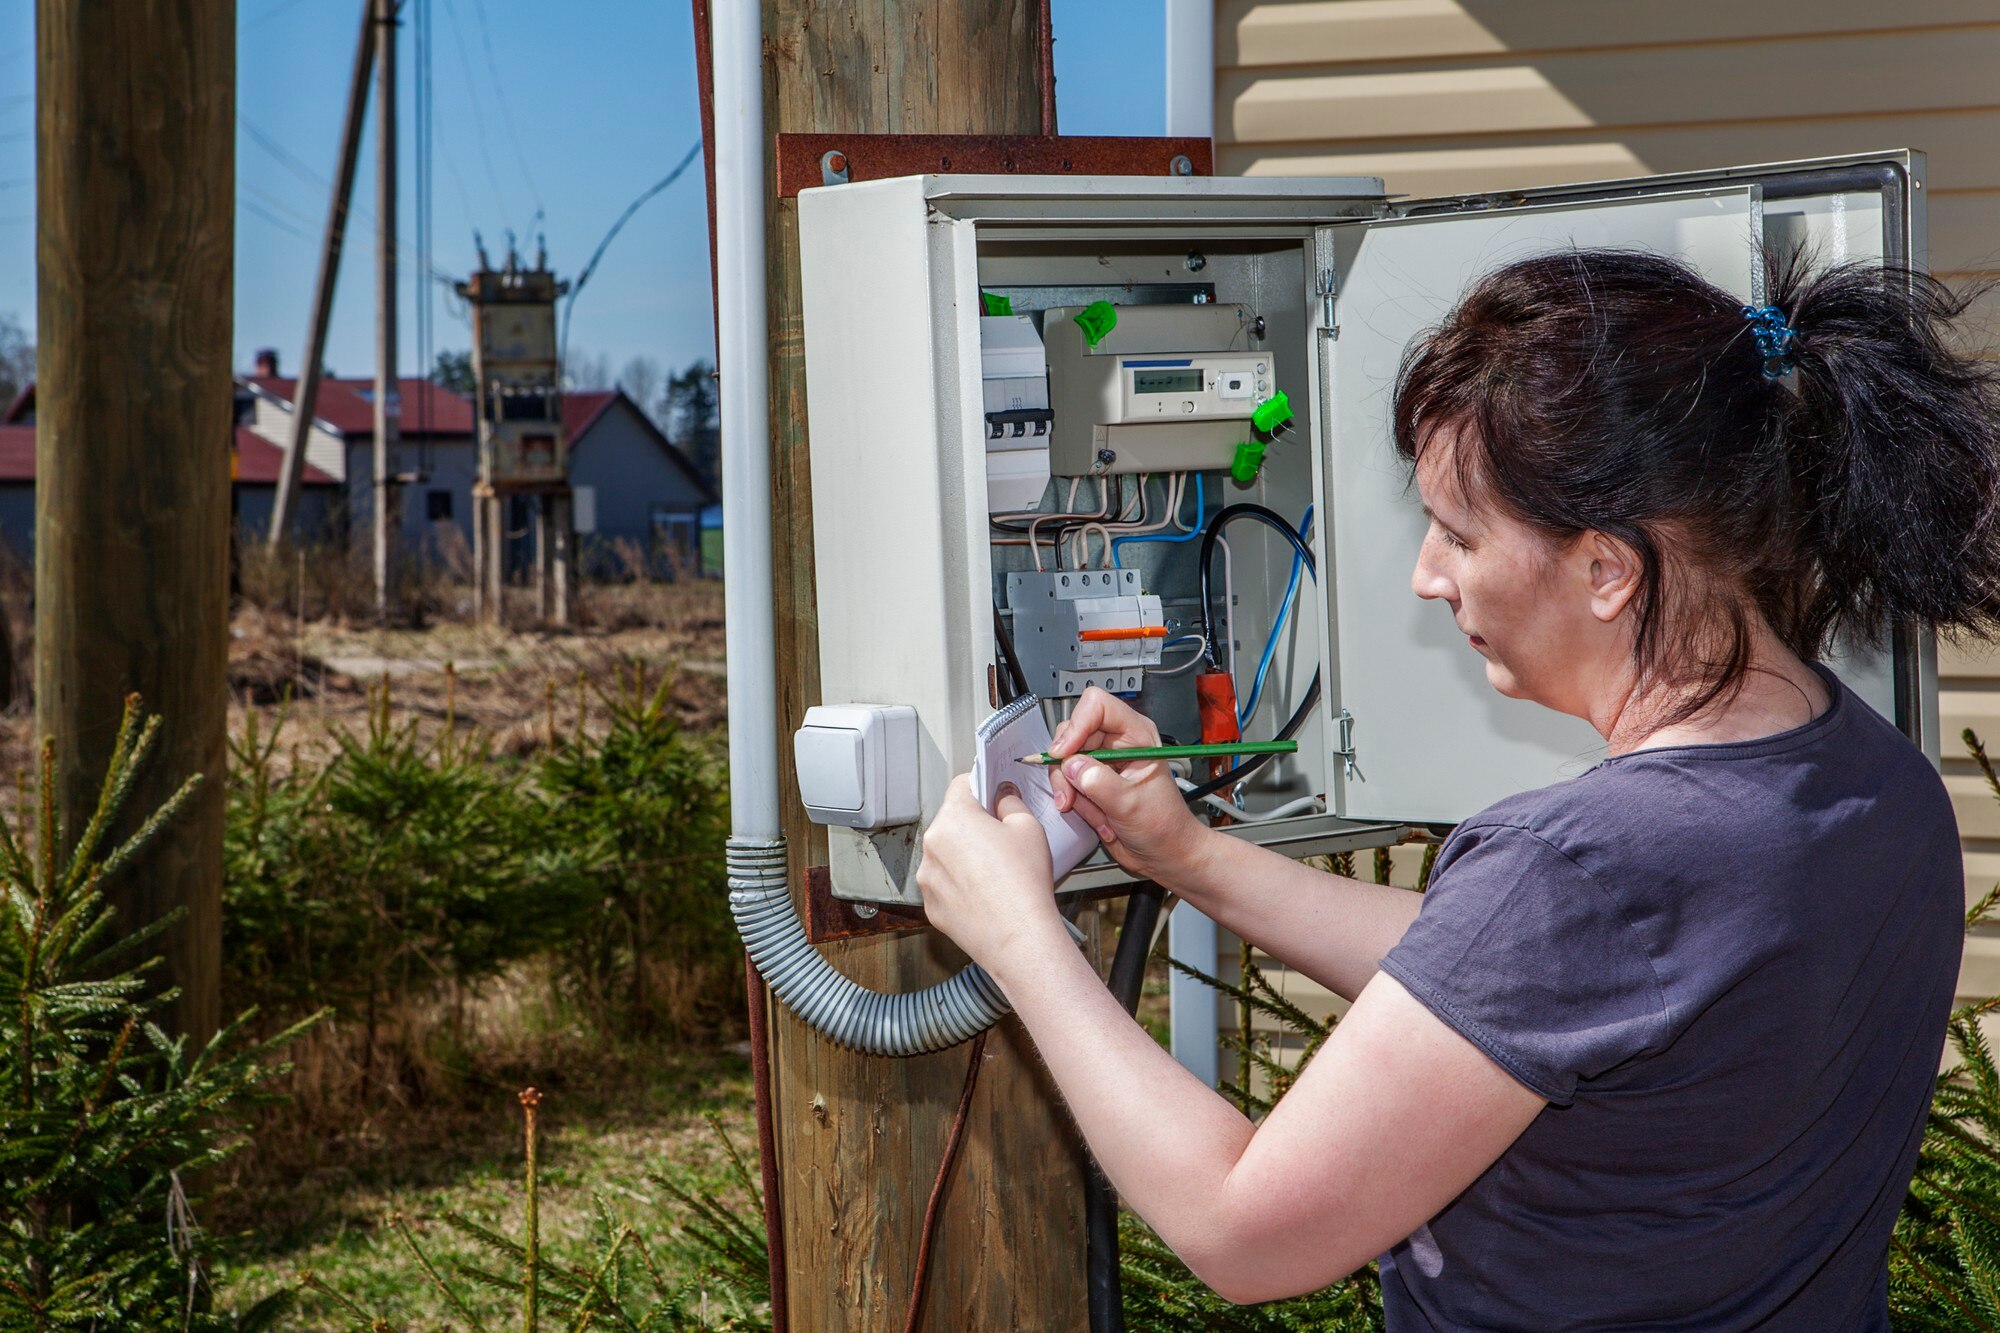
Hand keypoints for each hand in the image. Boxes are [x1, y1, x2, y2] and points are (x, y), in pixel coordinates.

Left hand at [916, 774, 1070, 972]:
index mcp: (954, 818)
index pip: (961, 785)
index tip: (992, 796)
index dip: (980, 787)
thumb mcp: (1029, 828)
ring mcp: (927, 877)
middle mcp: (932, 845)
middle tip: (1002, 840)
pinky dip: (959, 884)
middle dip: (973, 825)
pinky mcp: (931, 905)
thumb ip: (1011, 802)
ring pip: (945, 853)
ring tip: (995, 872)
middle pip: (951, 821)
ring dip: (964, 855)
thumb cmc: (1023, 884)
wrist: (1017, 938)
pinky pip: (944, 883)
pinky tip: (984, 893)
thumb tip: (1002, 796)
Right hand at [1047, 687, 1213, 887]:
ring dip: (1071, 790)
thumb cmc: (1163, 825)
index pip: (1096, 705)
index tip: (1064, 754)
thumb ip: (1099, 783)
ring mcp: (1101, 760)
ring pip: (1064, 759)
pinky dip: (1074, 800)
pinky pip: (1066, 780)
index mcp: (1136, 734)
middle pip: (1072, 732)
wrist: (1164, 852)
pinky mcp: (1090, 779)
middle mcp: (1117, 741)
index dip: (1076, 726)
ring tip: (1096, 814)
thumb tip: (1072, 766)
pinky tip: (1097, 817)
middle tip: (1071, 795)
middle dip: (1067, 768)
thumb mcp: (1131, 804)